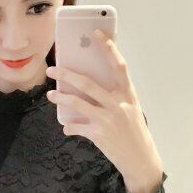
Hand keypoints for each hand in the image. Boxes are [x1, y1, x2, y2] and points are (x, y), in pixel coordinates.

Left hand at [45, 30, 163, 192]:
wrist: (140, 159)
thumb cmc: (133, 132)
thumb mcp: (130, 110)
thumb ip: (113, 97)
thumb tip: (87, 87)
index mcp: (128, 94)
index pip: (118, 65)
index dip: (108, 48)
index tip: (96, 33)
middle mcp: (118, 104)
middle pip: (88, 83)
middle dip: (67, 74)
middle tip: (52, 69)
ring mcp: (108, 119)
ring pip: (78, 103)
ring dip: (61, 98)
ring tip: (51, 94)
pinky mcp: (99, 134)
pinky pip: (77, 127)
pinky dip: (70, 127)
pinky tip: (66, 127)